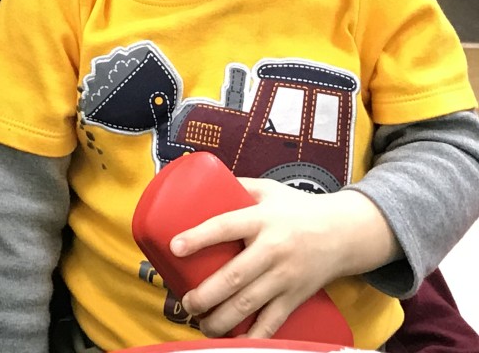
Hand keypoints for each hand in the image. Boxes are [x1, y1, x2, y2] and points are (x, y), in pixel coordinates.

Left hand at [171, 180, 398, 338]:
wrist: (346, 233)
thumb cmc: (299, 209)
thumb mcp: (268, 189)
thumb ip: (237, 186)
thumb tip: (199, 184)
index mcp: (262, 219)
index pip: (225, 226)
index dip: (199, 237)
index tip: (175, 247)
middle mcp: (273, 249)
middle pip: (235, 276)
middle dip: (206, 293)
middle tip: (186, 301)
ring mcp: (286, 277)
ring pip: (250, 303)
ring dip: (222, 319)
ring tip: (200, 323)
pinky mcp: (296, 297)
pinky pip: (273, 322)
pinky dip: (254, 336)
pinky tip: (234, 341)